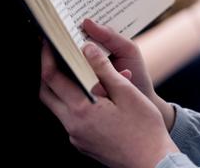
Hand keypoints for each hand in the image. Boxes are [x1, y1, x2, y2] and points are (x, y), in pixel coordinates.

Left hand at [39, 40, 179, 167]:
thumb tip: (87, 49)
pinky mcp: (82, 142)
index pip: (53, 78)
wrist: (152, 161)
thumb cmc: (144, 128)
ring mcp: (76, 136)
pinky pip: (71, 118)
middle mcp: (72, 125)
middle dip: (47, 72)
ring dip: (62, 88)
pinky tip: (94, 96)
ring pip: (58, 106)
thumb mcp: (127, 92)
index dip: (48, 57)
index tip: (49, 42)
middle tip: (54, 54)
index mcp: (82, 109)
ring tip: (78, 72)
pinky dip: (76, 103)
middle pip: (47, 94)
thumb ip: (104, 70)